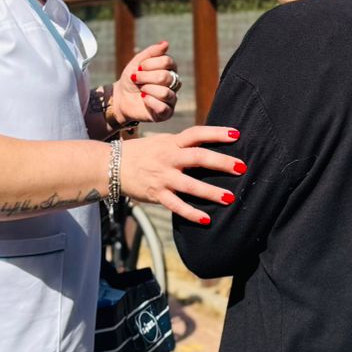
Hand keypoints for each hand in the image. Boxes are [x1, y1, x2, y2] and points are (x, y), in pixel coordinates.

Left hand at [108, 41, 180, 126]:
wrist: (121, 98)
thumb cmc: (131, 79)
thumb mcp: (137, 62)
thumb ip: (151, 53)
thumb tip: (166, 43)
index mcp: (169, 69)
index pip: (167, 61)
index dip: (149, 64)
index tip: (138, 68)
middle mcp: (174, 83)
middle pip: (165, 77)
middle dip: (145, 77)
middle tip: (136, 79)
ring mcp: (171, 98)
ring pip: (165, 93)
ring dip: (147, 89)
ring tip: (140, 90)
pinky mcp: (166, 113)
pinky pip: (163, 107)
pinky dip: (150, 102)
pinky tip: (143, 99)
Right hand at [116, 123, 244, 222]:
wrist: (110, 166)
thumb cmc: (141, 153)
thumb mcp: (161, 142)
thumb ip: (182, 144)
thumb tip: (208, 144)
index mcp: (171, 143)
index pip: (196, 133)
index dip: (216, 133)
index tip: (236, 134)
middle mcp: (168, 158)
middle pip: (198, 157)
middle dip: (221, 162)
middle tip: (241, 167)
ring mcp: (162, 177)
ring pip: (189, 185)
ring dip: (210, 192)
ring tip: (229, 198)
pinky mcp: (156, 194)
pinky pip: (176, 205)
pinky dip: (191, 213)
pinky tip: (206, 219)